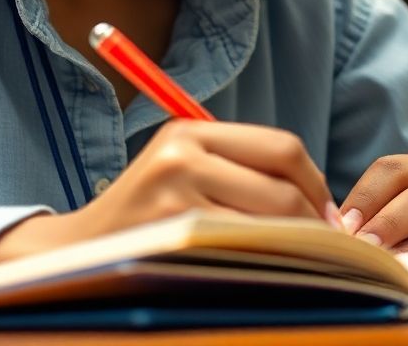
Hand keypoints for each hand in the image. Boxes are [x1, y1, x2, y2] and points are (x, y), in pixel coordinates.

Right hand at [0, 120, 340, 265]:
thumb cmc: (145, 212)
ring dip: (301, 249)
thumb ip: (238, 166)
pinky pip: (247, 257)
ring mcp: (176, 203)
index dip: (316, 182)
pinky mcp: (174, 244)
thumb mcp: (181, 166)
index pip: (282, 148)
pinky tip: (274, 275)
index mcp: (188, 132)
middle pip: (283, 188)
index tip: (328, 212)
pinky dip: (272, 266)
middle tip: (329, 247)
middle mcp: (181, 158)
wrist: (78, 255)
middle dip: (316, 221)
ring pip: (272, 226)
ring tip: (307, 263)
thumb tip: (318, 194)